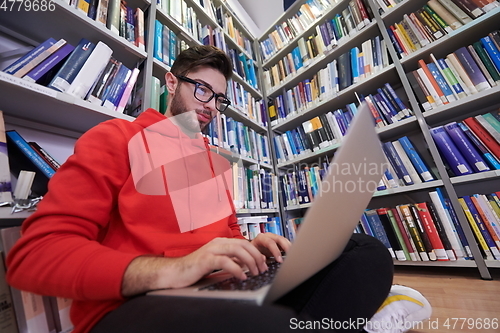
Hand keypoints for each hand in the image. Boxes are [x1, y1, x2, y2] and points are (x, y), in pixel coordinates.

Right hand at [122, 237, 267, 295]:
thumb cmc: (194, 269)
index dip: (256, 253)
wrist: (174, 272)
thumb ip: (230, 261)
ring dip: (250, 262)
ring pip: (237, 250)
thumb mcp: (216, 263)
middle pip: (243, 244)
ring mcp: (211, 250)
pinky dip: (237, 269)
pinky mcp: (206, 260)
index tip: (263, 264)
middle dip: (256, 257)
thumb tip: (247, 265)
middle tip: (262, 269)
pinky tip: (242, 276)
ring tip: (255, 272)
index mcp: (220, 242)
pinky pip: (226, 261)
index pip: (244, 243)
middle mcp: (217, 243)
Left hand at [250, 232, 291, 262]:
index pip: (270, 242)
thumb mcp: (252, 256)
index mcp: (260, 238)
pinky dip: (289, 248)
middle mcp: (268, 236)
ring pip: (284, 240)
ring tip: (293, 255)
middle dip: (286, 247)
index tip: (279, 260)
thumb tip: (264, 258)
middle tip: (290, 256)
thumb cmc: (251, 254)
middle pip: (279, 238)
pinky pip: (285, 243)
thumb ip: (258, 257)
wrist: (251, 253)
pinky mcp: (278, 243)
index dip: (275, 251)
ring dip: (289, 247)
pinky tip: (292, 254)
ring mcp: (274, 238)